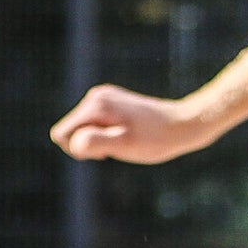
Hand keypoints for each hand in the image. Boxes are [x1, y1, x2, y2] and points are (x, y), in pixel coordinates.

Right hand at [50, 84, 224, 166]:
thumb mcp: (123, 145)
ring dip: (100, 140)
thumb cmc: (156, 139)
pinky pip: (95, 125)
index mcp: (95, 105)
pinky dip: (107, 134)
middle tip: (120, 146)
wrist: (186, 124)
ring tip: (127, 139)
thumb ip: (94, 141)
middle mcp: (96, 96)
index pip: (61, 134)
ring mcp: (104, 97)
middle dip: (89, 144)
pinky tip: (128, 134)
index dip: (80, 150)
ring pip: (83, 128)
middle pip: (71, 130)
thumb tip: (73, 140)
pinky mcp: (113, 102)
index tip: (107, 151)